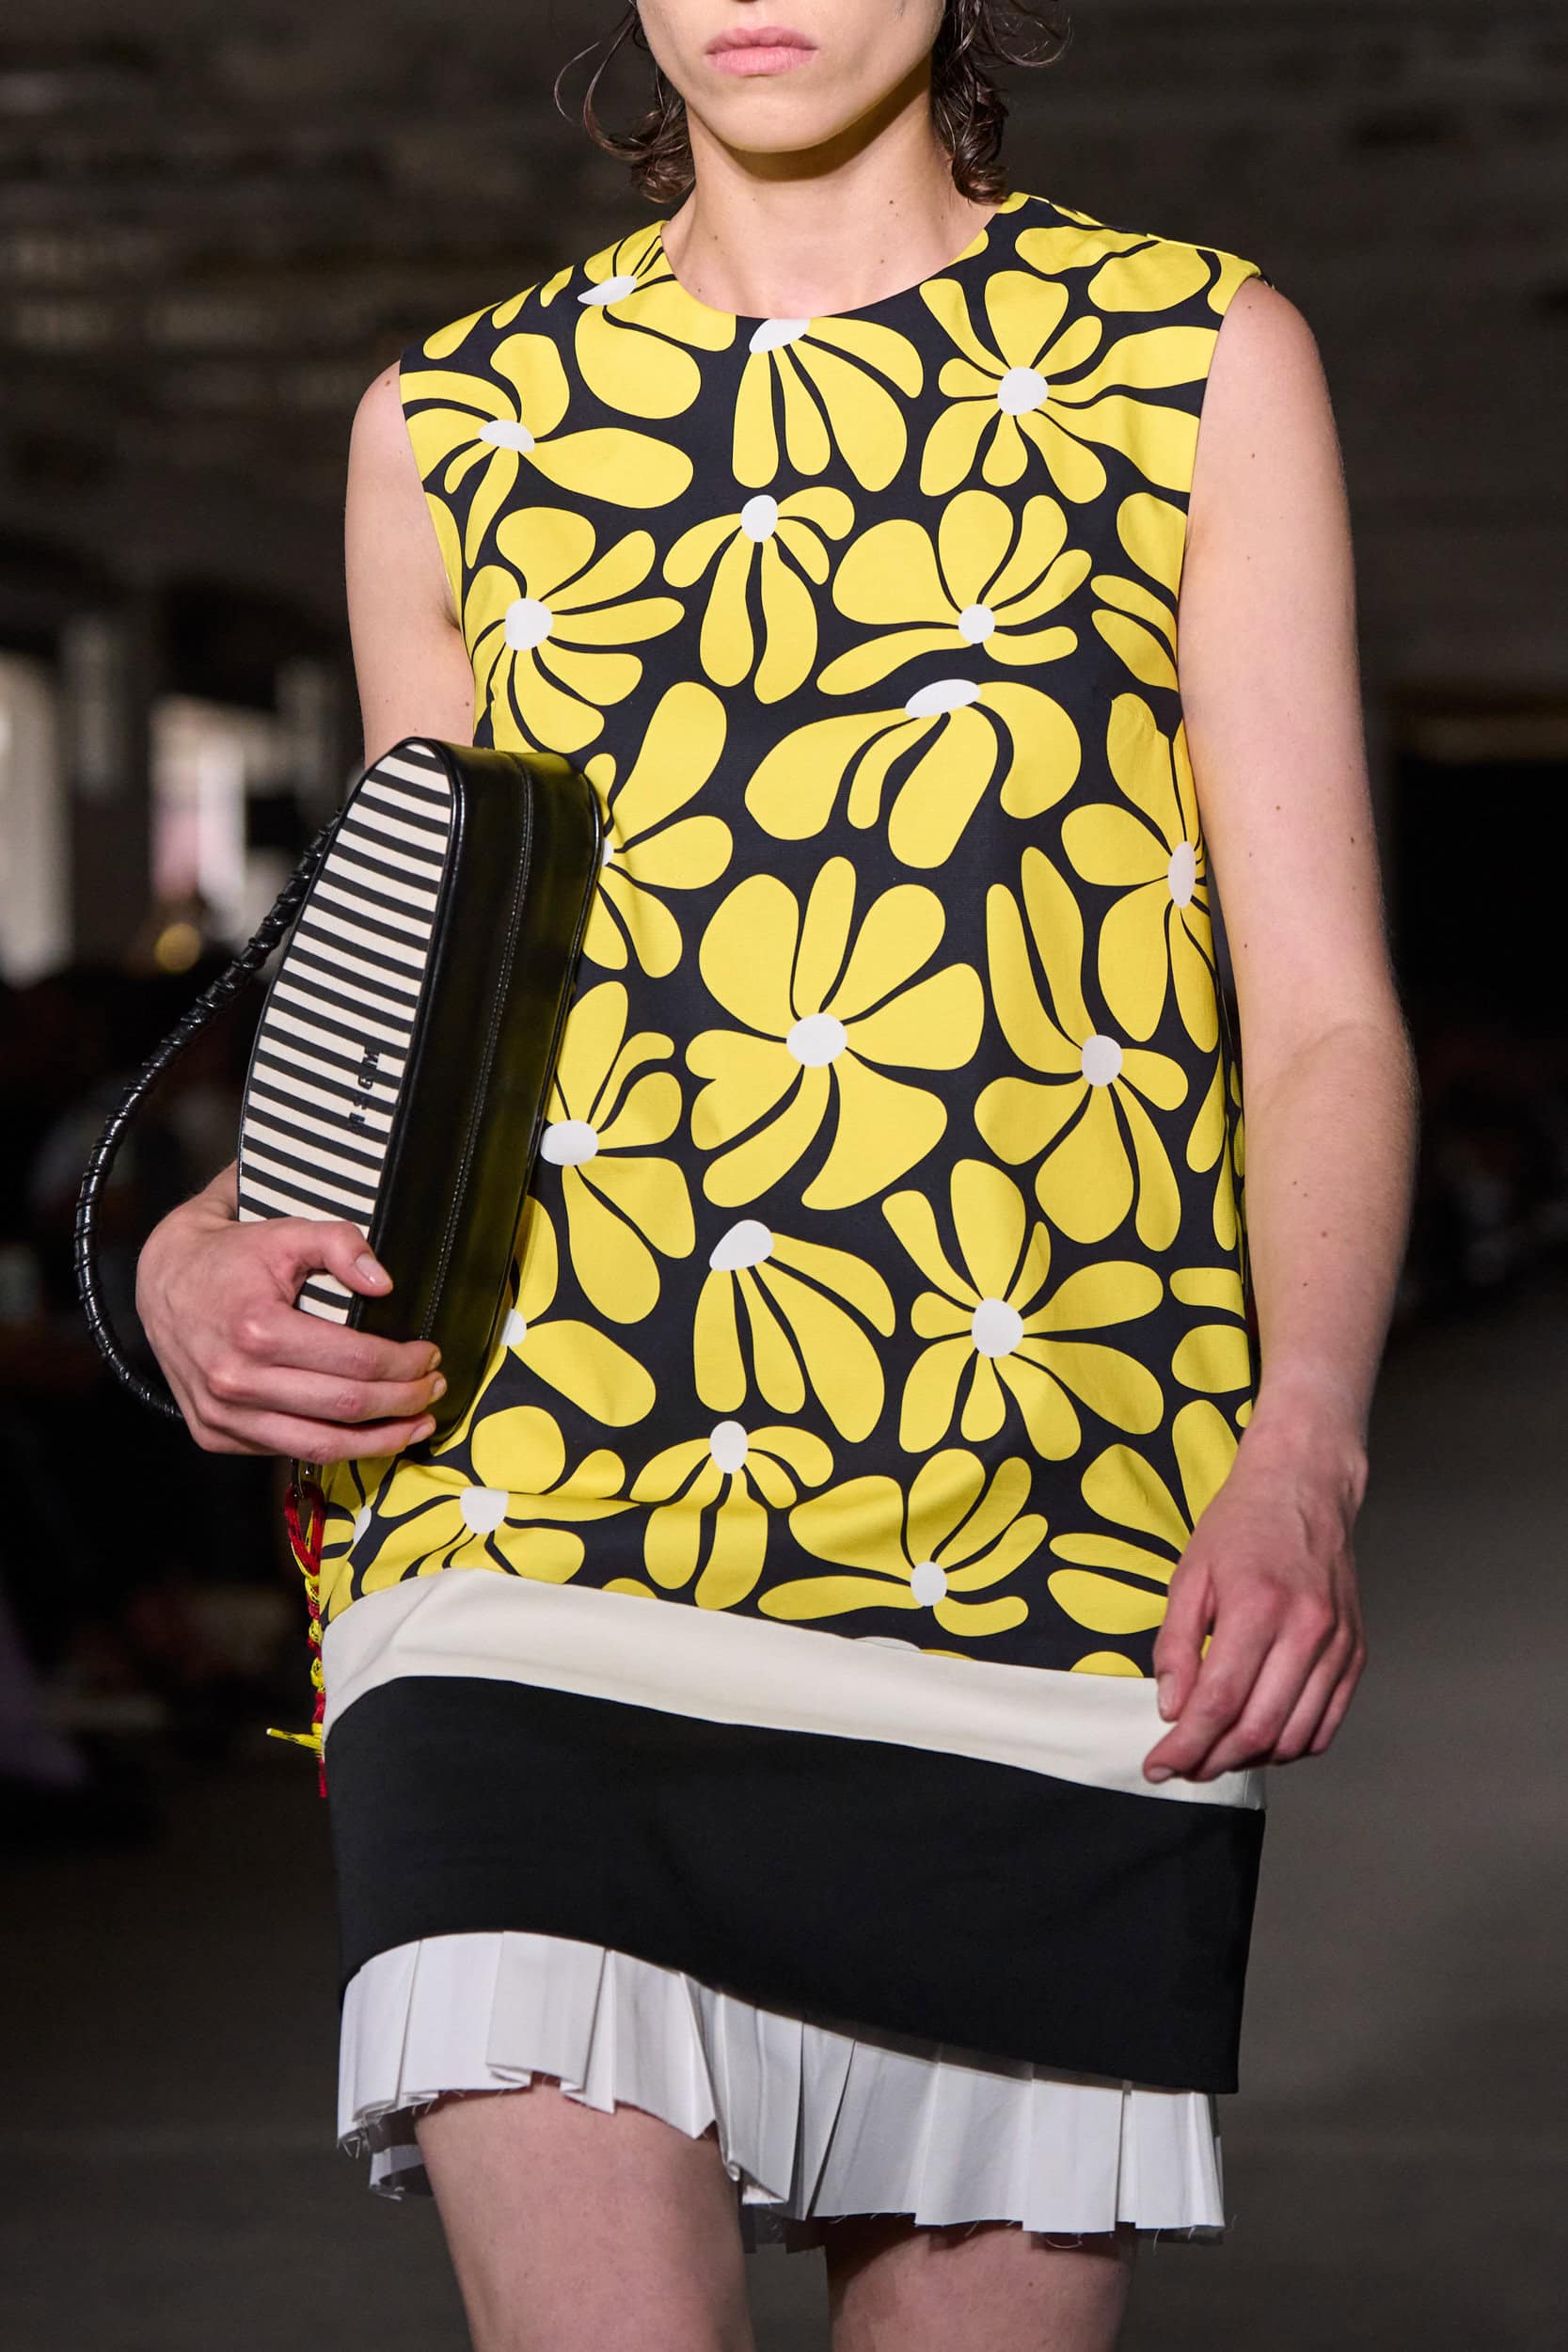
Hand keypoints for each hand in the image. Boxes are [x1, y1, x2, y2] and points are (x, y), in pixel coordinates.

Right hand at [135, 1175, 445, 1461]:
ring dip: (380, 1441)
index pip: (355, 1360)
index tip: (430, 1354)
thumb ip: (339, 1243)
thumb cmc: (230, 1258)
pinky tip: (363, 1432)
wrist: (162, 1283)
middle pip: (346, 1408)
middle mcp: (235, 1380)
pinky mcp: (215, 1435)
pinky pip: (286, 1451)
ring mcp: (222, 1415)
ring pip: (321, 1447)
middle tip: (433, 1387)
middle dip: (404, 1402)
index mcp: (256, 1329)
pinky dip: (334, 1446)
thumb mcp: (285, 1233)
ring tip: (416, 1425)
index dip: (404, 1363)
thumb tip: (385, 1281)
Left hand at [1141, 1402, 1367, 1784]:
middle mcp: (1306, 1630)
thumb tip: (1172, 1710)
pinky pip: (1327, 1723)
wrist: (1305, 1486)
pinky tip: (1261, 1739)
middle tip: (1183, 1768)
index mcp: (1258, 1606)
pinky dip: (1293, 1745)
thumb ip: (1177, 1645)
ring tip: (1216, 1755)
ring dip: (1252, 1759)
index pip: (1219, 1702)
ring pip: (1296, 1735)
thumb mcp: (1190, 1575)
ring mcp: (1338, 1644)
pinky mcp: (1356, 1652)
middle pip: (1260, 1728)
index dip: (1185, 1745)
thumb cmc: (1241, 1525)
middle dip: (1214, 1761)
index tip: (1158, 1765)